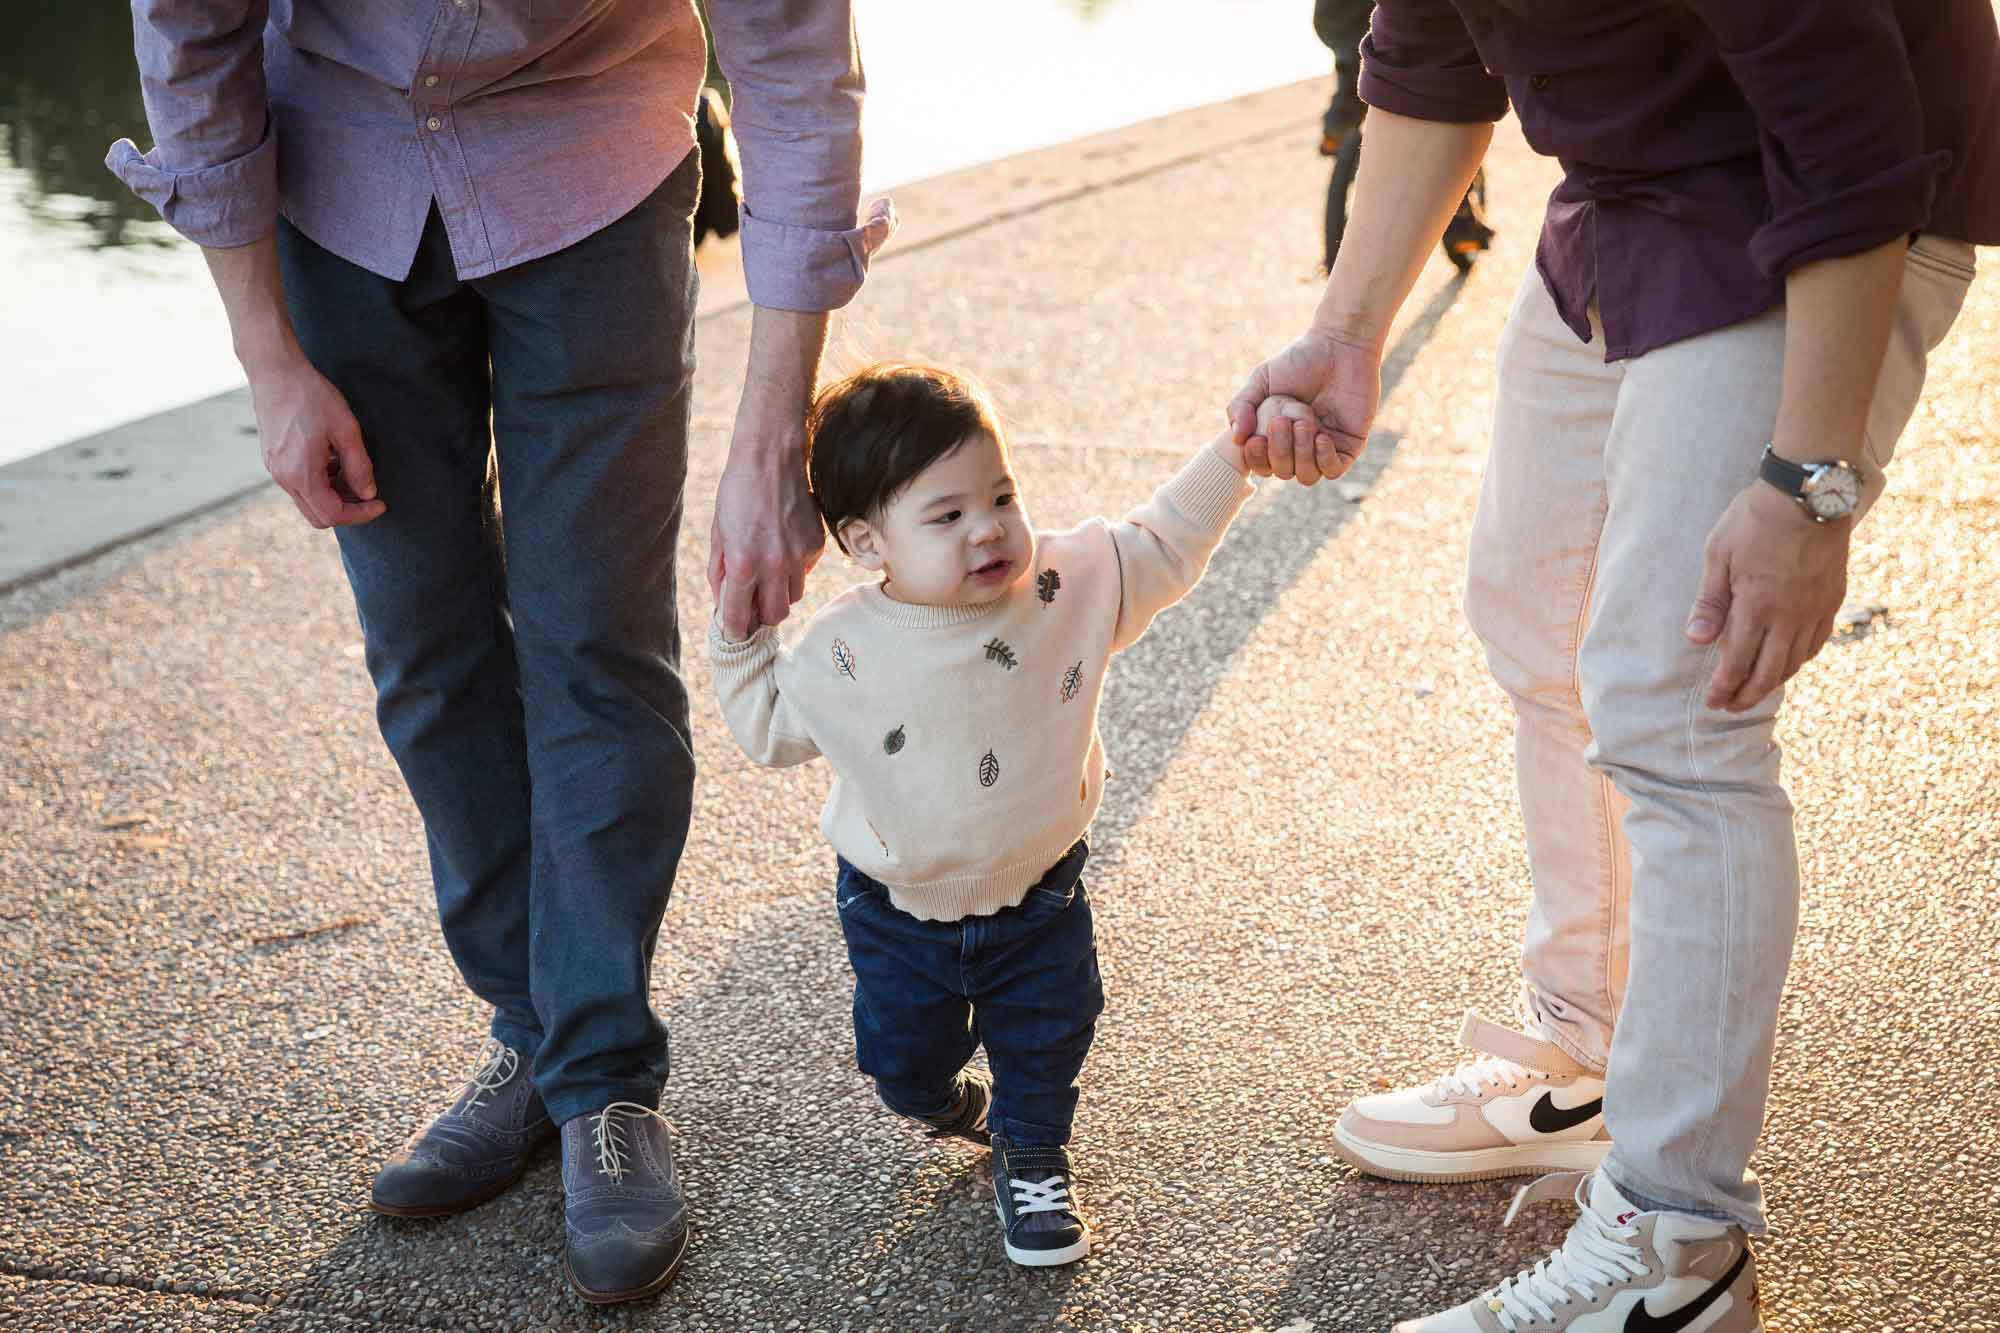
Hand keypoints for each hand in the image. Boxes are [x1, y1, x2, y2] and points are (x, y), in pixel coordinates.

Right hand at [247, 358, 384, 528]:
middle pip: (318, 516)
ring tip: (352, 470)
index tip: (380, 503)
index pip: (333, 515)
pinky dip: (320, 483)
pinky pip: (299, 485)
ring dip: (334, 495)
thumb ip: (359, 466)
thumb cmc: (311, 396)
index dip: (361, 514)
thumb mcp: (346, 430)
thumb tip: (368, 494)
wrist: (275, 372)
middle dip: (347, 509)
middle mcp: (284, 478)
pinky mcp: (273, 460)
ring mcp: (275, 470)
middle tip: (368, 492)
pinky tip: (333, 460)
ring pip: (308, 501)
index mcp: (301, 474)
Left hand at [708, 386, 824, 641]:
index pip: (740, 616)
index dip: (734, 629)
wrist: (771, 457)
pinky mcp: (815, 545)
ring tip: (767, 571)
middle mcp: (774, 565)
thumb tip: (724, 601)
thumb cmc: (737, 492)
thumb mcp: (718, 533)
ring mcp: (799, 556)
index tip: (733, 630)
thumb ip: (720, 572)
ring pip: (794, 596)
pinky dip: (792, 569)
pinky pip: (804, 572)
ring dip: (779, 592)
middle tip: (752, 602)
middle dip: (762, 614)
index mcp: (744, 564)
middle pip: (775, 616)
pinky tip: (781, 545)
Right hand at [1225, 329, 1381, 484]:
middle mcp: (1298, 447)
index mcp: (1276, 436)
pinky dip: (1324, 459)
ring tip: (1305, 423)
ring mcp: (1324, 449)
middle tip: (1282, 420)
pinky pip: (1333, 471)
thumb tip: (1236, 439)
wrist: (1340, 346)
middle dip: (1280, 451)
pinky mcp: (1348, 446)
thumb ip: (1241, 405)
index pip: (1261, 466)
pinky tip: (1322, 436)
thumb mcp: (1261, 379)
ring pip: (1307, 477)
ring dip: (1301, 454)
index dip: (1256, 460)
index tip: (1256, 439)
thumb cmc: (1299, 360)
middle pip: (1282, 473)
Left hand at [1685, 482, 1850, 711]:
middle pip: (1769, 672)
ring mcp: (1815, 609)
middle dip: (1747, 695)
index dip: (1724, 688)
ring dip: (1774, 682)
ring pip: (1796, 662)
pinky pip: (1818, 642)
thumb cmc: (1754, 519)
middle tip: (1730, 707)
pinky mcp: (1833, 599)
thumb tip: (1696, 641)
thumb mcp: (1718, 555)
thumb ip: (1709, 601)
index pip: (1737, 662)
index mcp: (1756, 605)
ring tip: (1755, 690)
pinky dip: (1800, 660)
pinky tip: (1788, 662)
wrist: (1809, 494)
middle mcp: (1790, 615)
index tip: (1713, 702)